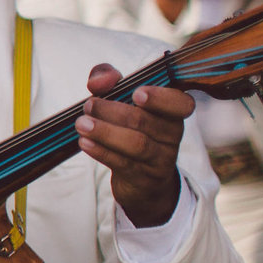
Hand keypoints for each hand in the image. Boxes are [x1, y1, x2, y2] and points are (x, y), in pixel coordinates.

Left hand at [79, 63, 189, 227]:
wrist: (142, 180)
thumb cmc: (130, 130)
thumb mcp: (120, 101)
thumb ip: (108, 81)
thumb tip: (100, 81)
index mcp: (171, 113)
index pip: (181, 104)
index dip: (161, 98)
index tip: (137, 93)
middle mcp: (171, 135)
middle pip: (146, 121)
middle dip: (113, 111)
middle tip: (88, 105)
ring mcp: (161, 159)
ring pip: (137, 144)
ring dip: (105, 132)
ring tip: (81, 124)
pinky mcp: (145, 179)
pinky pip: (124, 163)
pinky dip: (102, 152)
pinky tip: (84, 142)